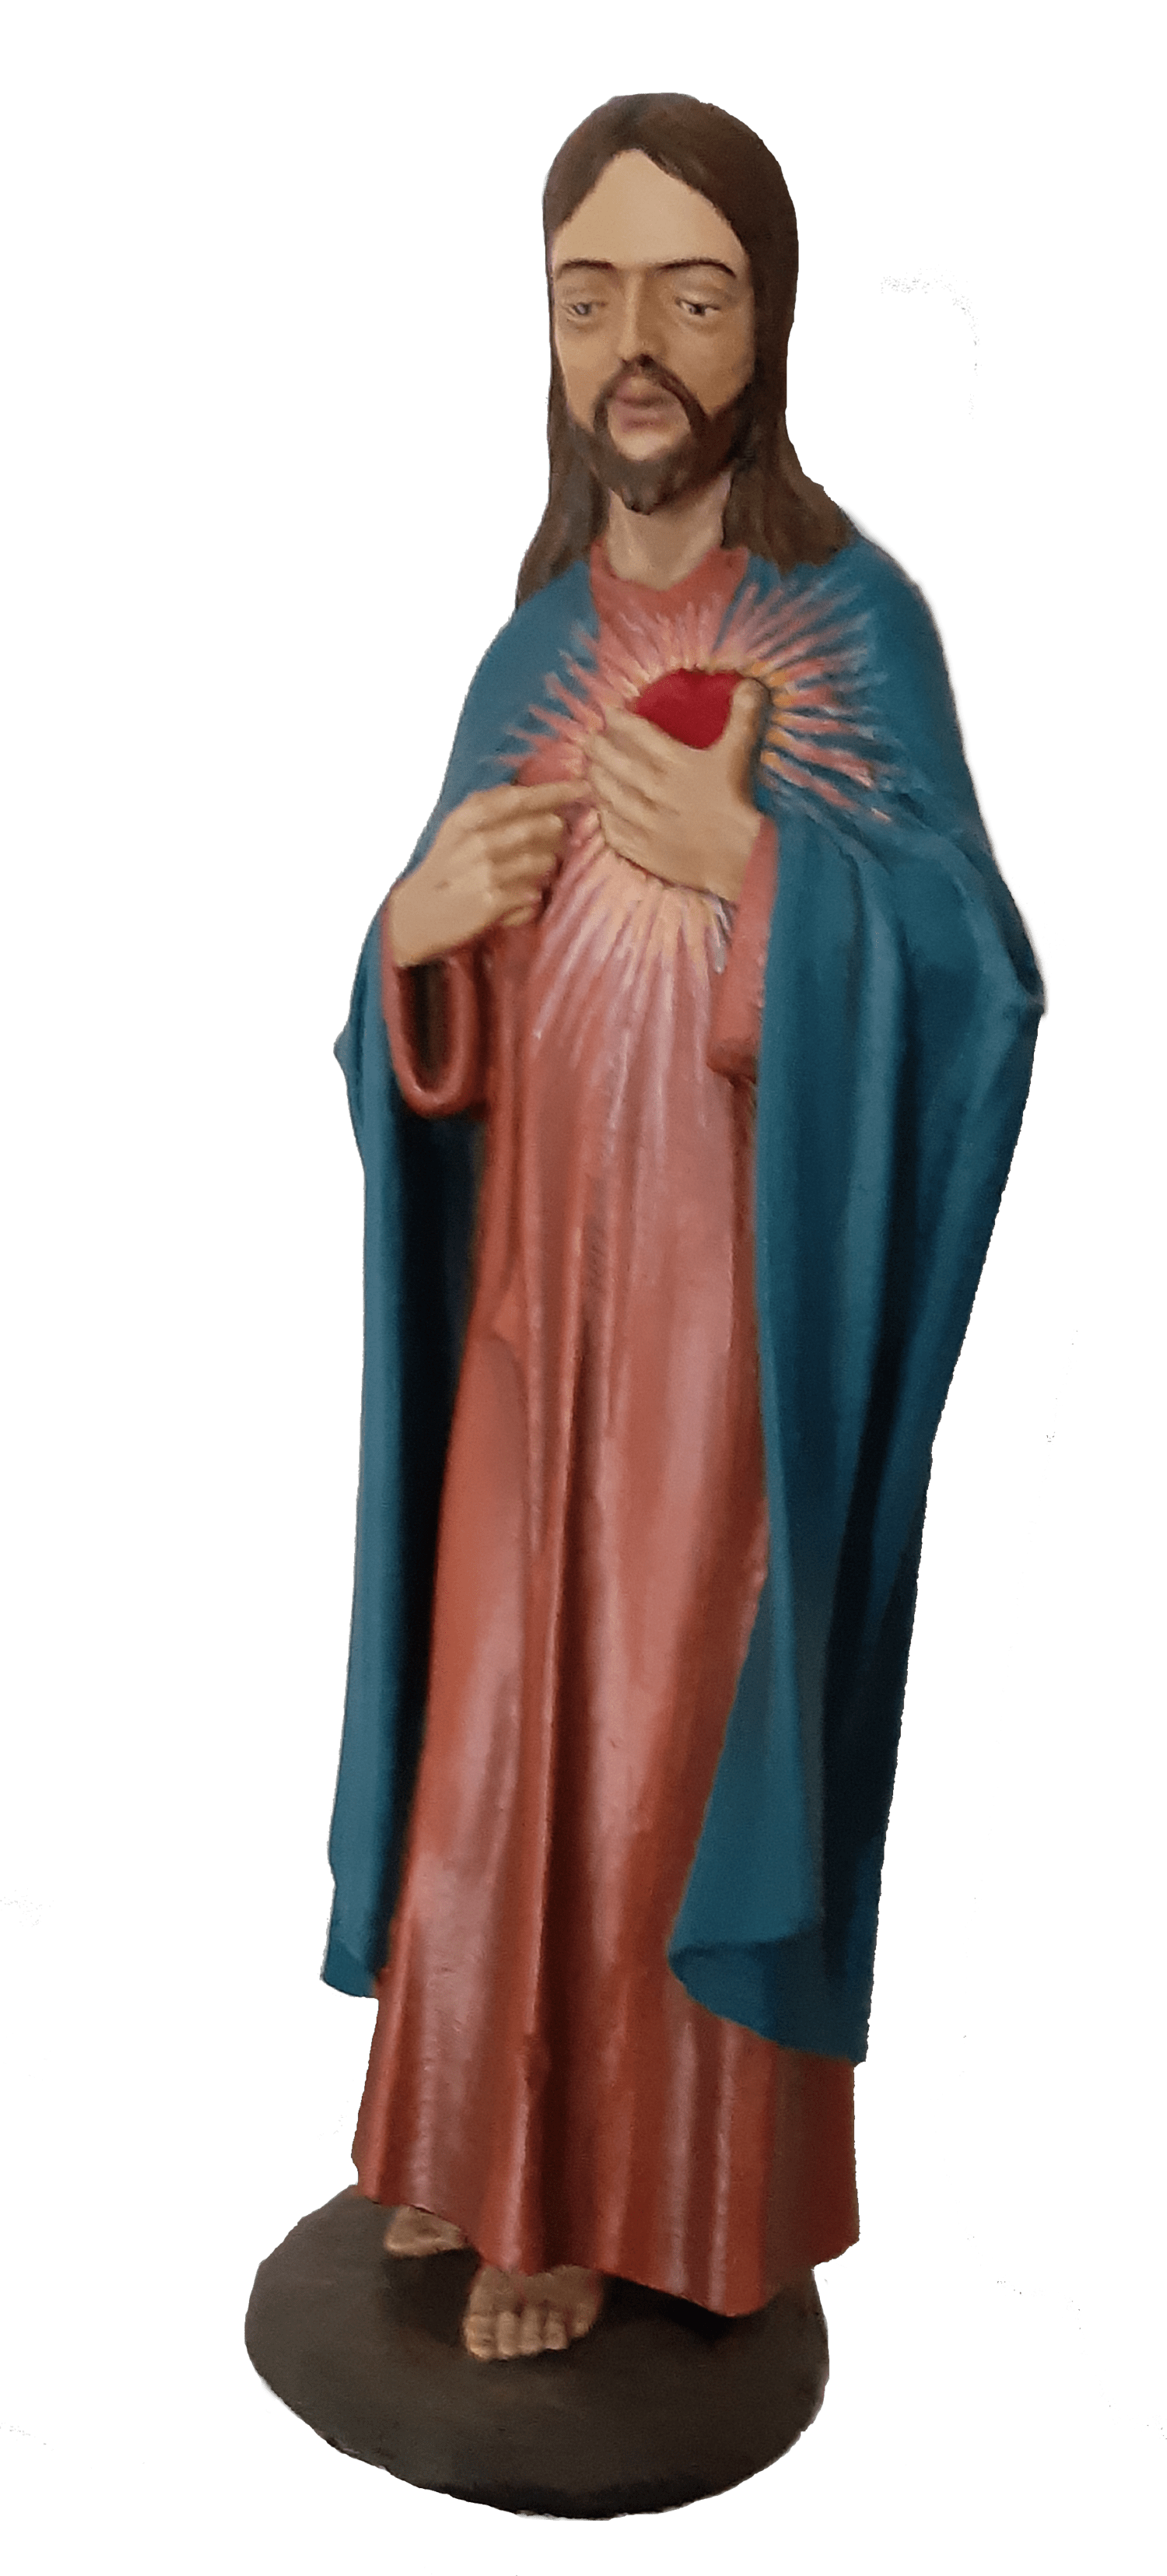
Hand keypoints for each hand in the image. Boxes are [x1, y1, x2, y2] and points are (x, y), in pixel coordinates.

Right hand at [388, 780, 581, 967]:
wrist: (417, 916)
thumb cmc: (445, 869)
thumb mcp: (456, 830)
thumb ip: (489, 808)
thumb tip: (534, 796)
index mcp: (468, 818)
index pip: (520, 798)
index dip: (554, 792)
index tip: (580, 787)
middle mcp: (478, 841)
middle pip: (541, 828)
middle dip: (556, 835)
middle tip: (556, 841)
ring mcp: (486, 872)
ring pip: (543, 862)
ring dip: (546, 867)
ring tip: (534, 872)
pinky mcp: (493, 902)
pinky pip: (533, 895)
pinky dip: (533, 897)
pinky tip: (519, 898)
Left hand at [585, 680, 767, 902]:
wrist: (738, 856)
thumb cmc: (736, 802)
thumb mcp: (738, 754)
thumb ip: (742, 717)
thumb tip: (750, 684)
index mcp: (674, 763)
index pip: (639, 735)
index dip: (621, 722)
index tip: (609, 713)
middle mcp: (652, 789)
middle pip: (616, 765)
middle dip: (599, 749)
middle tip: (589, 740)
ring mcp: (644, 822)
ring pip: (610, 797)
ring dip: (597, 781)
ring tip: (590, 771)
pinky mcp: (644, 850)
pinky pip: (614, 832)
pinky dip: (605, 819)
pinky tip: (601, 812)